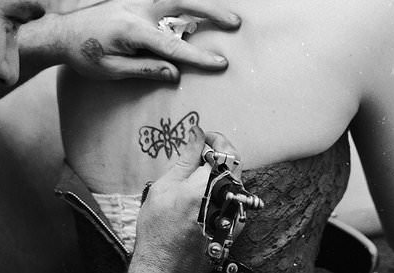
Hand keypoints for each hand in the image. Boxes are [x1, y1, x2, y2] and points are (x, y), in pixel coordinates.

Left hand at [56, 0, 240, 81]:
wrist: (62, 35)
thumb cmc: (85, 56)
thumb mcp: (111, 71)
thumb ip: (145, 69)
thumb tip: (175, 73)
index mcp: (133, 31)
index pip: (173, 46)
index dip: (200, 57)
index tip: (222, 63)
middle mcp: (137, 8)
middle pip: (181, 0)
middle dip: (211, 9)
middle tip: (234, 21)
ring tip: (203, 5)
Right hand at [130, 126, 237, 272]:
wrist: (164, 264)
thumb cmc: (158, 229)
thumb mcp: (165, 187)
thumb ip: (185, 158)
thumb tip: (196, 133)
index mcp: (207, 185)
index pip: (223, 150)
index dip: (214, 138)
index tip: (203, 136)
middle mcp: (225, 199)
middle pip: (234, 163)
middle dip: (219, 151)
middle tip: (201, 150)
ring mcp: (232, 213)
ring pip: (235, 179)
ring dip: (220, 169)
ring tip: (198, 172)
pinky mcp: (233, 224)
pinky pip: (233, 195)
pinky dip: (221, 187)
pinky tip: (203, 191)